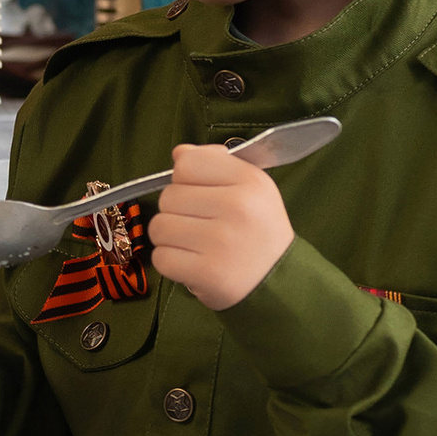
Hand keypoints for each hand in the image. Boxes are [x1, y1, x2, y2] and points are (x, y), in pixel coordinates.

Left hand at [148, 144, 293, 310]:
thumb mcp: (251, 188)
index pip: (186, 163)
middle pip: (169, 195)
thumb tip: (179, 153)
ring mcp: (221, 242)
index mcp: (250, 181)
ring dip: (171, 238)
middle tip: (203, 226)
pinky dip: (171, 263)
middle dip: (178, 211)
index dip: (186, 180)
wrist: (278, 283)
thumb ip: (214, 164)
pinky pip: (160, 258)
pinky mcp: (206, 273)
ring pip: (159, 226)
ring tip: (197, 245)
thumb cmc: (258, 232)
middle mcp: (237, 207)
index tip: (202, 195)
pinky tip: (193, 263)